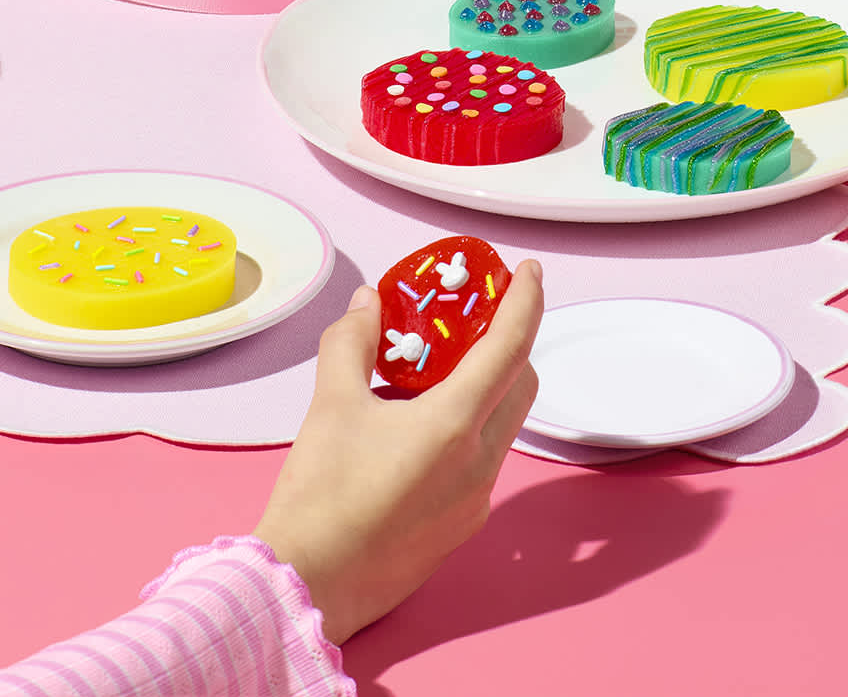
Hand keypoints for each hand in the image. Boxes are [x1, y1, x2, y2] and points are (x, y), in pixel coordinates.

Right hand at [254, 257, 543, 644]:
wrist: (306, 587)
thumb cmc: (319, 498)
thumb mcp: (331, 404)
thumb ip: (353, 342)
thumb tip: (367, 304)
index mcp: (455, 427)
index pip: (511, 348)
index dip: (525, 301)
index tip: (529, 271)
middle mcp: (479, 465)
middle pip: (519, 385)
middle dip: (507, 345)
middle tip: (474, 320)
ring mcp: (475, 500)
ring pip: (503, 424)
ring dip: (485, 388)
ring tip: (434, 372)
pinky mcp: (461, 526)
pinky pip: (481, 460)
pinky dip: (468, 427)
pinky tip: (418, 425)